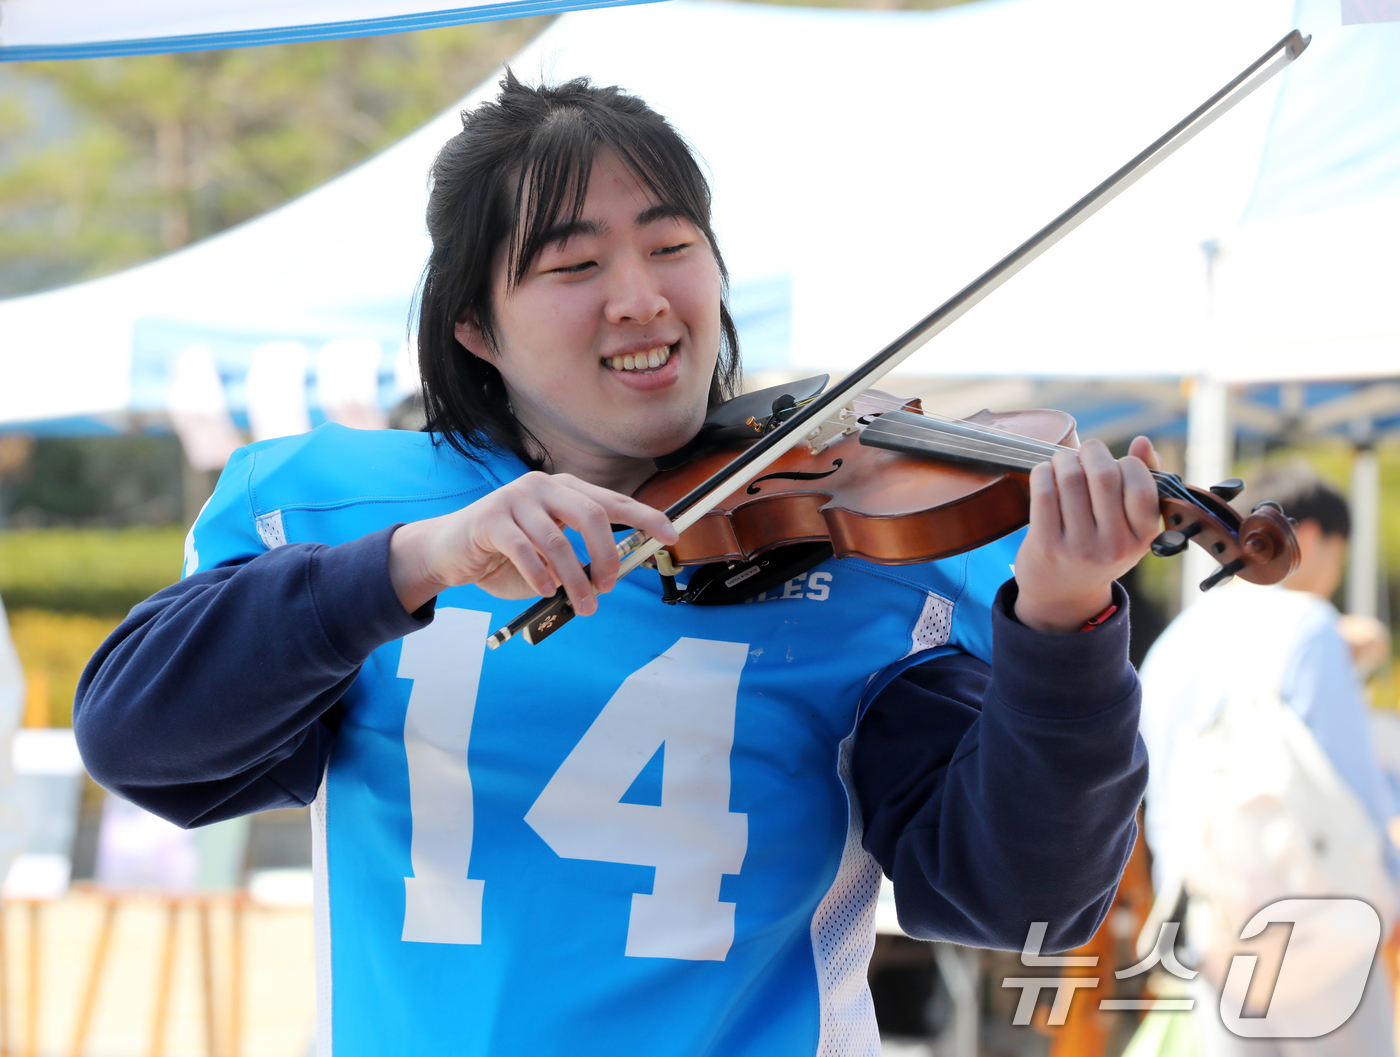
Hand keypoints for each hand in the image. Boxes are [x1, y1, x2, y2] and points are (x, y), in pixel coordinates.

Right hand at [387, 471, 678, 615]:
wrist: (450, 552)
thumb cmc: (507, 555)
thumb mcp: (552, 554)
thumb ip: (582, 556)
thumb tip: (618, 573)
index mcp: (565, 490)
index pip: (613, 500)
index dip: (645, 516)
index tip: (671, 534)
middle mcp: (543, 487)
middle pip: (592, 516)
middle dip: (607, 556)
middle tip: (608, 586)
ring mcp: (515, 499)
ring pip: (559, 541)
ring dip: (574, 580)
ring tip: (582, 604)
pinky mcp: (491, 518)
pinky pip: (526, 550)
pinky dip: (540, 576)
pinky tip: (544, 591)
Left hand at [1013, 436, 1160, 633]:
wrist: (1062, 595)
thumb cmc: (1100, 550)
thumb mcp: (1131, 528)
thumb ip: (1144, 483)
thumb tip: (1143, 442)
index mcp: (1142, 538)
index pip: (1142, 485)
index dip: (1127, 463)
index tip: (1115, 463)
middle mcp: (1114, 546)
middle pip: (1104, 475)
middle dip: (1093, 451)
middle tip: (1086, 451)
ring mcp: (1079, 547)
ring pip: (1072, 478)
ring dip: (1065, 459)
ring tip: (1064, 461)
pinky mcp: (1046, 545)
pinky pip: (1044, 491)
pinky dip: (1044, 472)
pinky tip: (1046, 473)